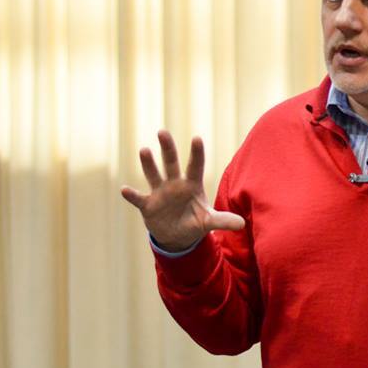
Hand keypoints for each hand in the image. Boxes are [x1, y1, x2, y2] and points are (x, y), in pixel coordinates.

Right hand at [121, 130, 244, 251]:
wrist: (177, 236)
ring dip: (148, 164)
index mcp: (191, 185)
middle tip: (162, 132)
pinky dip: (132, 195)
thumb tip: (242, 224)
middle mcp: (175, 184)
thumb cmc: (194, 223)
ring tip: (144, 150)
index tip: (196, 138)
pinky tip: (124, 189)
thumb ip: (223, 220)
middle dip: (167, 148)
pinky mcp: (148, 205)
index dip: (196, 153)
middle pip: (171, 163)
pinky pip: (139, 198)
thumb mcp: (208, 221)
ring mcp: (160, 193)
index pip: (195, 166)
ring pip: (153, 175)